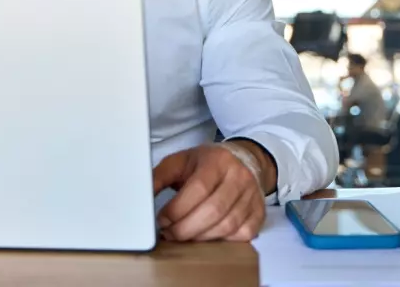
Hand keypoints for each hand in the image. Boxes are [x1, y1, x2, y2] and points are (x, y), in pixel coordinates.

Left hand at [152, 143, 269, 242]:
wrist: (243, 160)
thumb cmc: (207, 163)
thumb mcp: (181, 161)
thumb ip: (159, 176)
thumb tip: (140, 194)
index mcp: (217, 160)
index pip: (198, 188)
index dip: (178, 209)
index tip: (162, 219)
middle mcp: (239, 176)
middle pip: (213, 210)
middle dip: (185, 228)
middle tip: (169, 233)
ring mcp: (252, 195)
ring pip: (226, 225)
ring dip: (200, 237)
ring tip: (183, 235)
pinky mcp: (259, 212)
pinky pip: (242, 234)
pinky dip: (221, 239)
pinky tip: (206, 235)